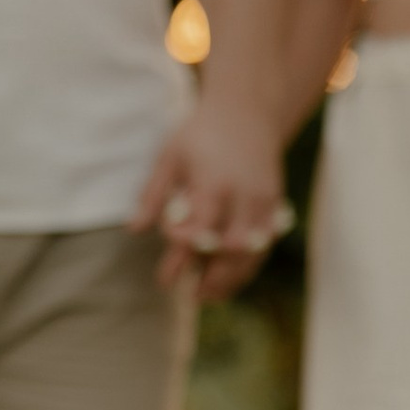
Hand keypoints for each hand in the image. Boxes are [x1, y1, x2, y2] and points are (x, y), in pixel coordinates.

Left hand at [130, 95, 288, 298]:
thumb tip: (135, 230)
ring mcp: (263, 203)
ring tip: (209, 296)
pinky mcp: (275, 207)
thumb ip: (154, 194)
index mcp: (214, 183)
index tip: (166, 274)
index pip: (200, 231)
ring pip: (252, 253)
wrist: (248, 112)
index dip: (182, 255)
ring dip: (232, 279)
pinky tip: (229, 279)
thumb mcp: (170, 157)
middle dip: (211, 279)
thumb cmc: (201, 134)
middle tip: (190, 297)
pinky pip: (264, 246)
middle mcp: (243, 196)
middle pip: (231, 251)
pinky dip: (247, 266)